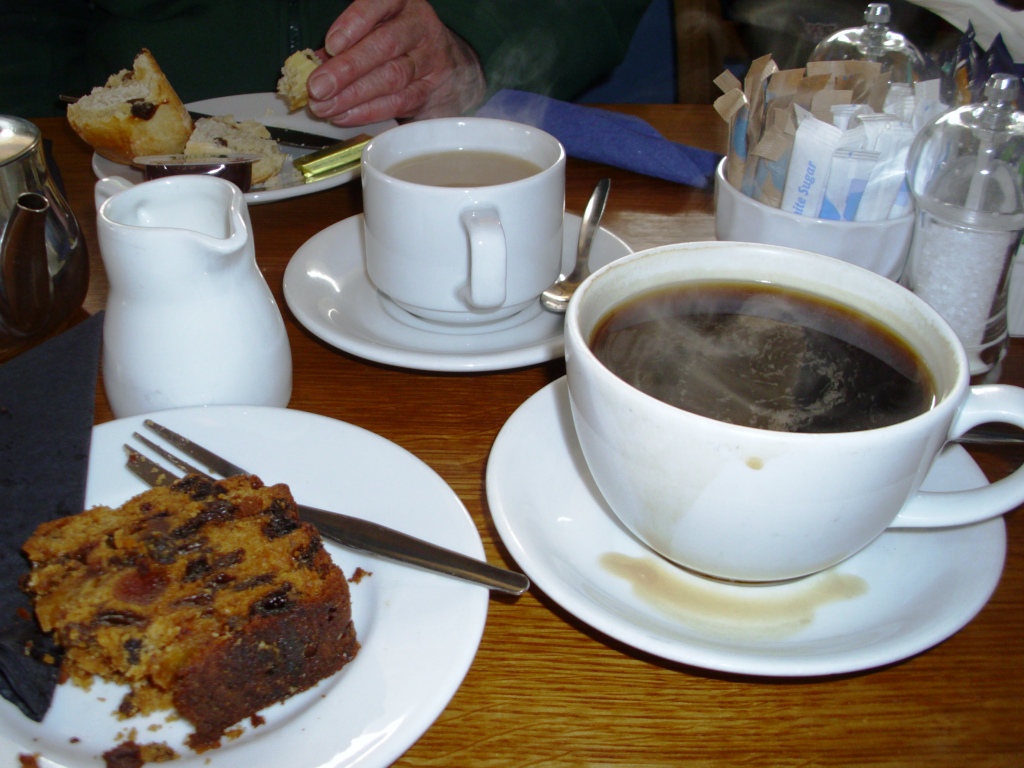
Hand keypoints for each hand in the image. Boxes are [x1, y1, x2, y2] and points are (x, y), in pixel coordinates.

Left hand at [307, 0, 486, 125]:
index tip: (331, 45)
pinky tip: (344, 115)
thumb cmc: (398, 40)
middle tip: (318, 87)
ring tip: (325, 106)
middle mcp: (418, 26)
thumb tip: (315, 65)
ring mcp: (429, 59)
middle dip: (347, 69)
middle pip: (385, 46)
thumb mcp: (374, 29)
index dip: (355, 23)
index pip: (379, 4)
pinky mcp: (429, 90)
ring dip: (353, 95)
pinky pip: (398, 102)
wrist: (447, 65)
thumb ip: (346, 43)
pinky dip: (367, 111)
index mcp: (401, 2)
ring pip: (391, 77)